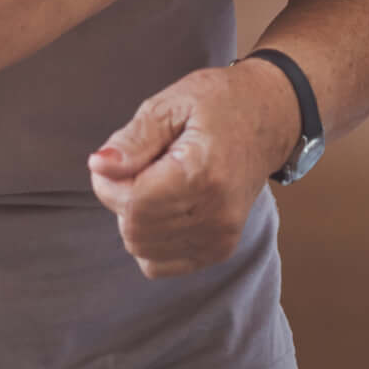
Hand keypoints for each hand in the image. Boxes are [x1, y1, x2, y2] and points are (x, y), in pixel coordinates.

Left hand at [87, 62, 296, 278]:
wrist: (270, 118)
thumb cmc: (219, 104)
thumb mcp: (171, 104)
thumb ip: (134, 138)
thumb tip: (98, 165)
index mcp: (202, 173)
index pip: (132, 204)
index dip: (109, 183)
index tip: (116, 159)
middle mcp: (216, 213)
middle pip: (134, 230)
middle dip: (121, 199)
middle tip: (138, 166)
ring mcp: (221, 236)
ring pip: (142, 249)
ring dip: (134, 219)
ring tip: (156, 183)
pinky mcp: (220, 249)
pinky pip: (159, 264)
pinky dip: (149, 240)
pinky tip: (163, 207)